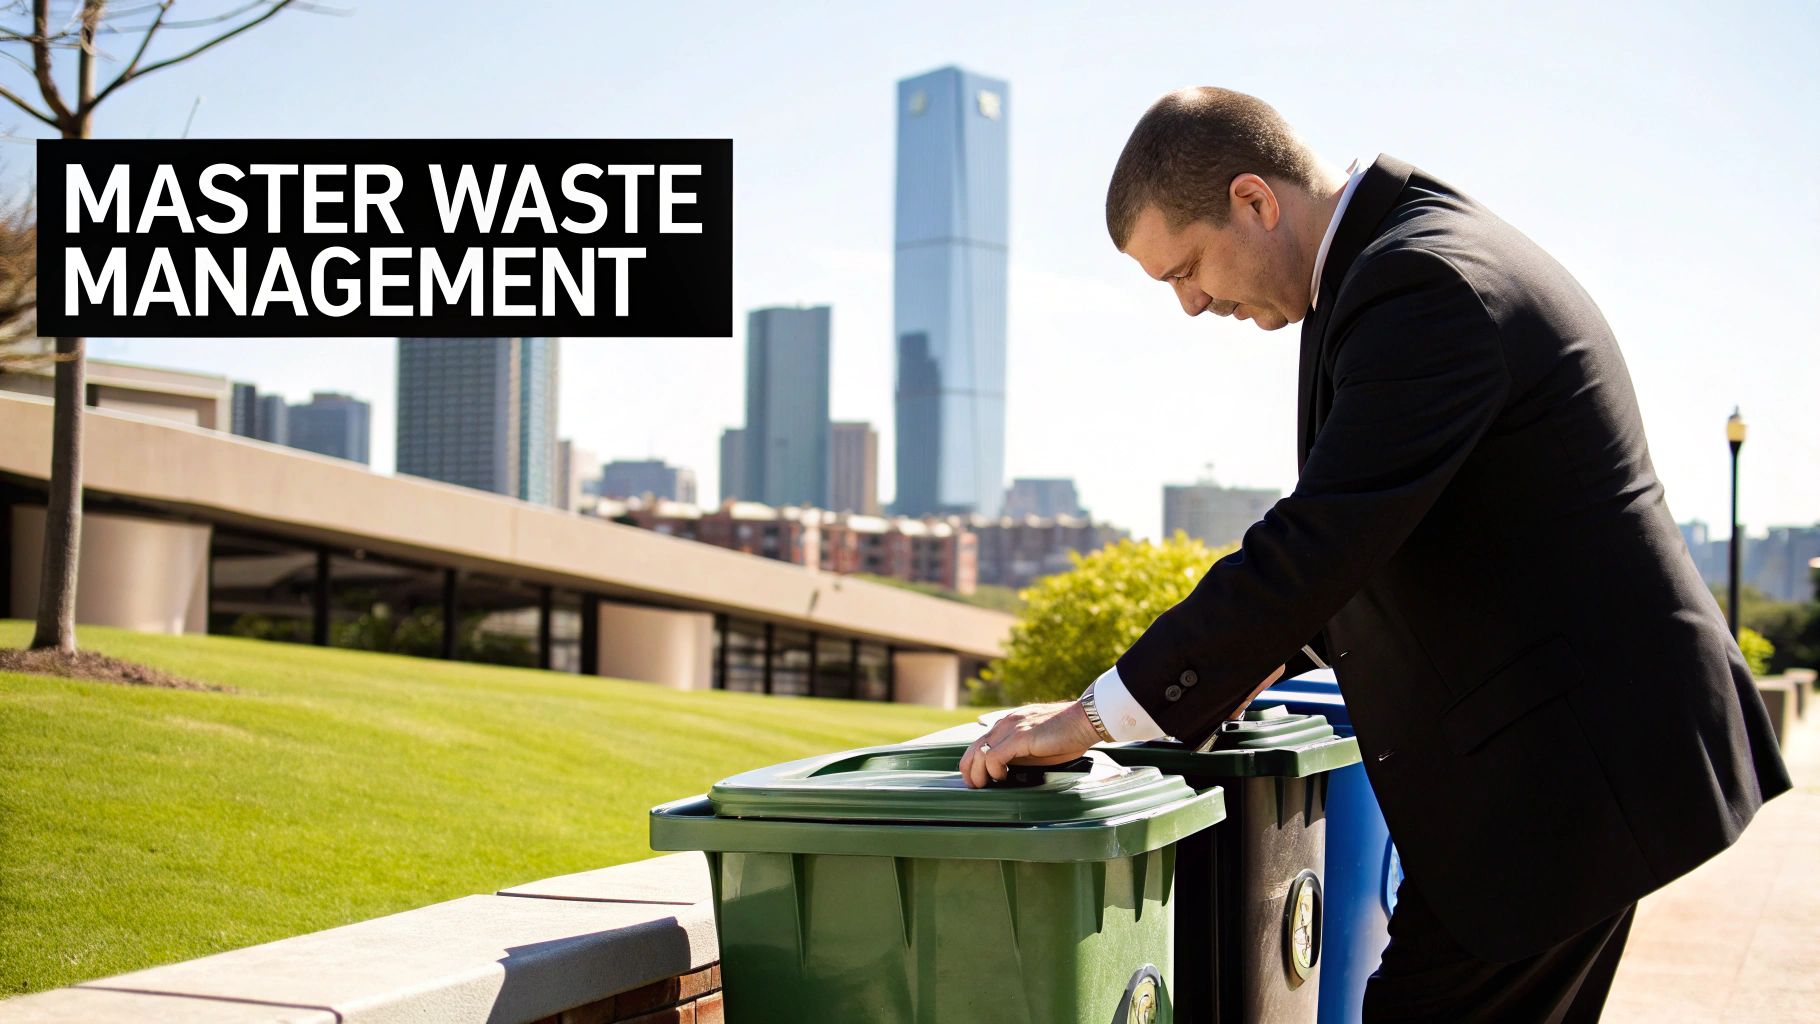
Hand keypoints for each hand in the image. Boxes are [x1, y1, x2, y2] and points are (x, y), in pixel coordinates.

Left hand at [958, 700, 1102, 788]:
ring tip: (986, 785)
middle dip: (969, 770)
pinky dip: (994, 770)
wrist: (1085, 720)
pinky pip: (994, 756)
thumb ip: (1021, 754)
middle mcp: (1007, 723)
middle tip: (975, 787)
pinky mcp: (1021, 736)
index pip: (980, 743)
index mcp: (1010, 723)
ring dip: (979, 773)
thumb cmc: (1067, 735)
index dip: (973, 763)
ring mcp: (1012, 727)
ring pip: (980, 752)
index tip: (977, 780)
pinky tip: (1003, 776)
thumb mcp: (1037, 746)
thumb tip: (1008, 773)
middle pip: (973, 747)